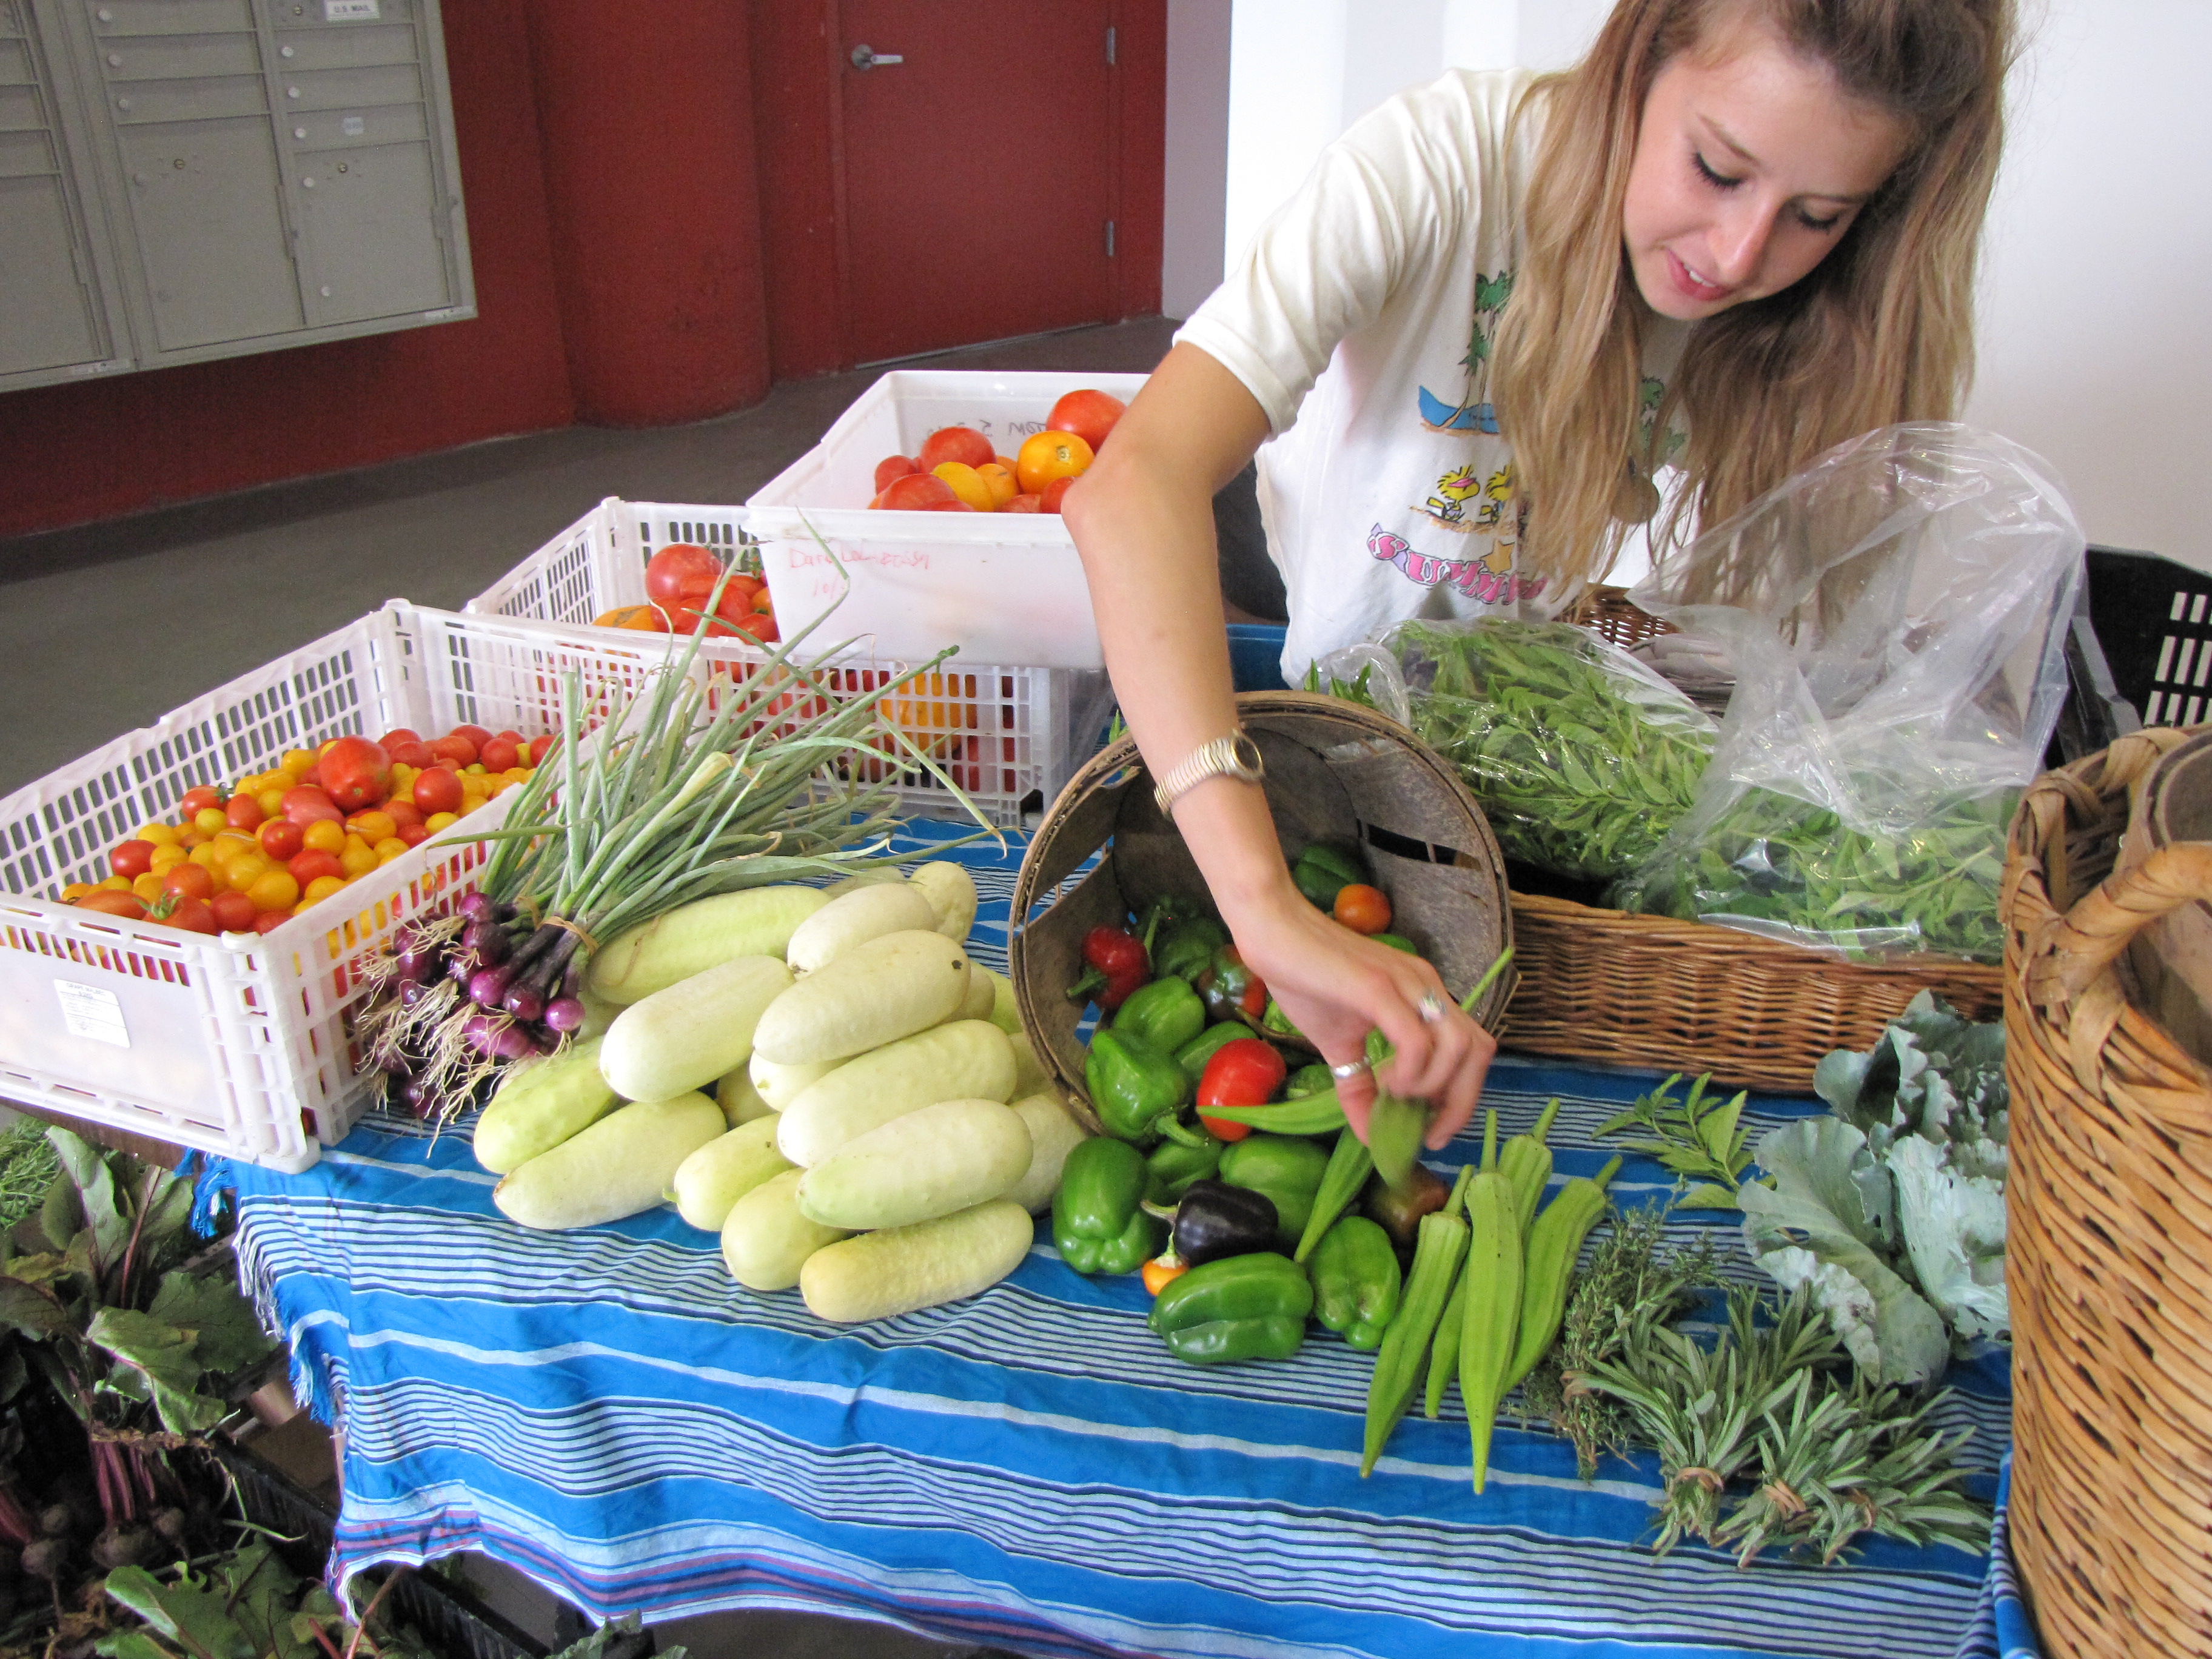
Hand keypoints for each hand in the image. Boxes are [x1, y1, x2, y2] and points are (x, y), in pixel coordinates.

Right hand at [1223, 880, 1495, 1148]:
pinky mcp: (1377, 988)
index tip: (1433, 1131)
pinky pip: (1415, 1040)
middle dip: (1460, 1102)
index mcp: (1423, 994)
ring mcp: (1405, 984)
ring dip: (1433, 1086)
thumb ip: (1359, 1088)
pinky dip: (1410, 1072)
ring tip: (1396, 1097)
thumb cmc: (1303, 978)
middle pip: (1478, 1050)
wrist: (1272, 930)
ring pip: (1457, 1046)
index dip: (1464, 1096)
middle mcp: (1426, 985)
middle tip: (1426, 1130)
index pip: (1473, 1048)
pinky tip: (1385, 1082)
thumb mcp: (1336, 1045)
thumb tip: (1370, 1138)